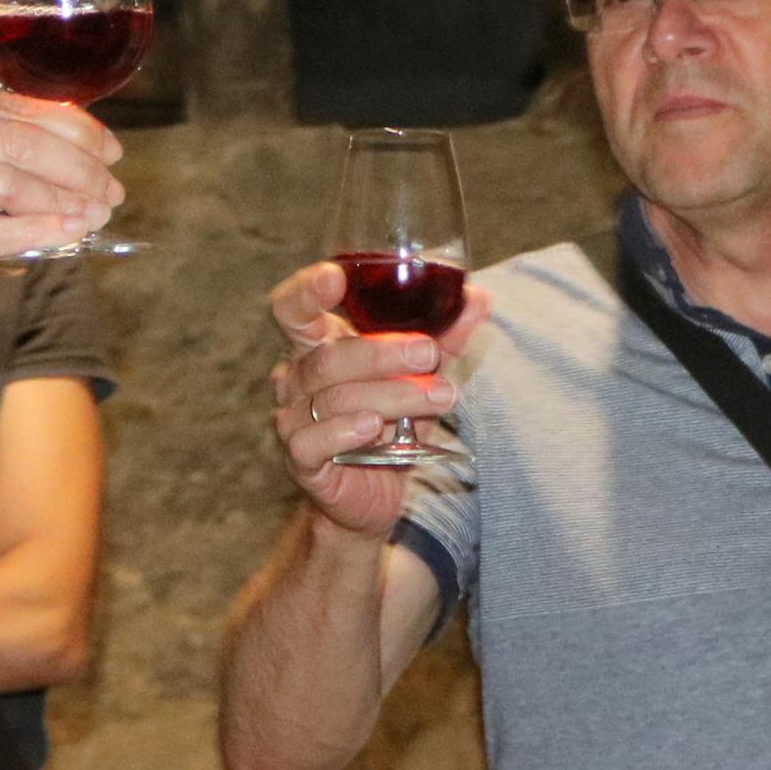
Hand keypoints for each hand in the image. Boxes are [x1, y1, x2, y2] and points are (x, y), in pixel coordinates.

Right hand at [0, 82, 126, 371]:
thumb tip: (80, 145)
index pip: (7, 104)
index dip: (70, 125)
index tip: (108, 148)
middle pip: (13, 140)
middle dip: (77, 165)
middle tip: (111, 187)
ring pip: (7, 183)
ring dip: (65, 200)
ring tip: (96, 214)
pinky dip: (39, 232)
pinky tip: (69, 234)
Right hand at [262, 257, 490, 536]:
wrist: (374, 492)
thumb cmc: (391, 422)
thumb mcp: (420, 377)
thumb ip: (445, 337)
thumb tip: (477, 297)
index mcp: (317, 345)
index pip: (293, 308)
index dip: (307, 290)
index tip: (336, 277)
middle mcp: (296, 378)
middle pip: (329, 356)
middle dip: (383, 353)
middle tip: (429, 354)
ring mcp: (294, 419)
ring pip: (334, 398)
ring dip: (392, 395)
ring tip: (440, 396)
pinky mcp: (301, 460)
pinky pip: (313, 441)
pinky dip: (345, 431)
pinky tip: (374, 428)